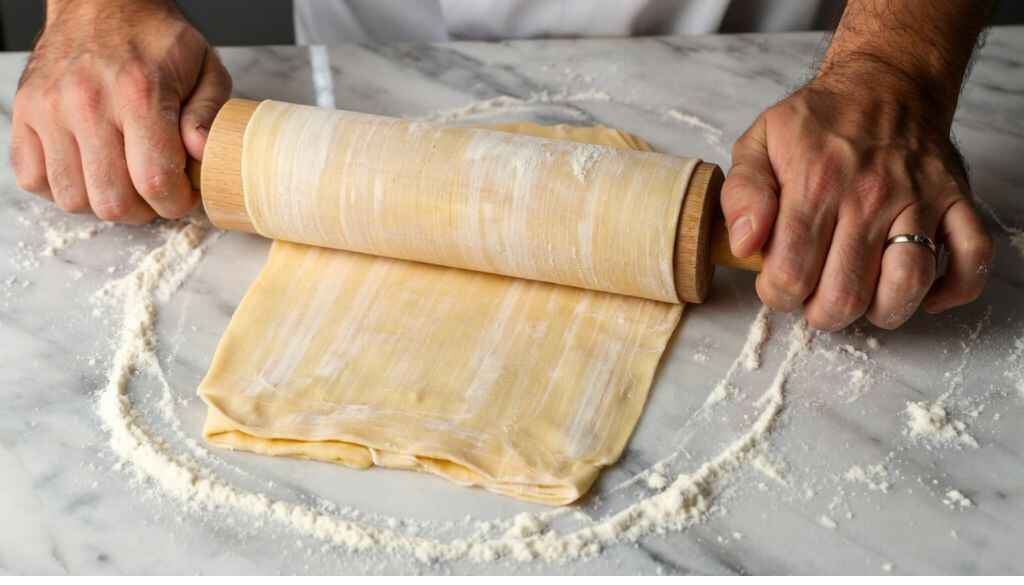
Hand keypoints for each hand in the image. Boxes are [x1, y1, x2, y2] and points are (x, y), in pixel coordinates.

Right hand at [10, 0, 231, 223]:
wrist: (101, 3)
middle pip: (111, 200)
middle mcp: (87, 103)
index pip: (154, 180)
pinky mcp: (24, 114)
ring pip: (72, 199)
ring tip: (124, 180)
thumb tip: (203, 158)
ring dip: (103, 202)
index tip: (184, 195)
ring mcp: (49, 109)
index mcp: (139, 93)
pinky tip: (89, 169)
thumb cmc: (156, 40)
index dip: (175, 203)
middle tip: (155, 192)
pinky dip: (63, 187)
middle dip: (143, 211)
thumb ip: (210, 116)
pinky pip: (34, 179)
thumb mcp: (205, 68)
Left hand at [721, 64, 993, 329]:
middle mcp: (870, 196)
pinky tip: (921, 294)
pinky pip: (972, 260)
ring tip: (859, 298)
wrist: (886, 82)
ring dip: (879, 311)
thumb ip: (741, 195)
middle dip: (821, 313)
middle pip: (846, 295)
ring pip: (906, 286)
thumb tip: (743, 246)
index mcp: (815, 185)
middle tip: (814, 297)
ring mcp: (919, 201)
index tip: (776, 283)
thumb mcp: (759, 143)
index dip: (777, 295)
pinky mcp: (955, 202)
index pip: (792, 274)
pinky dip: (952, 290)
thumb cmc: (817, 121)